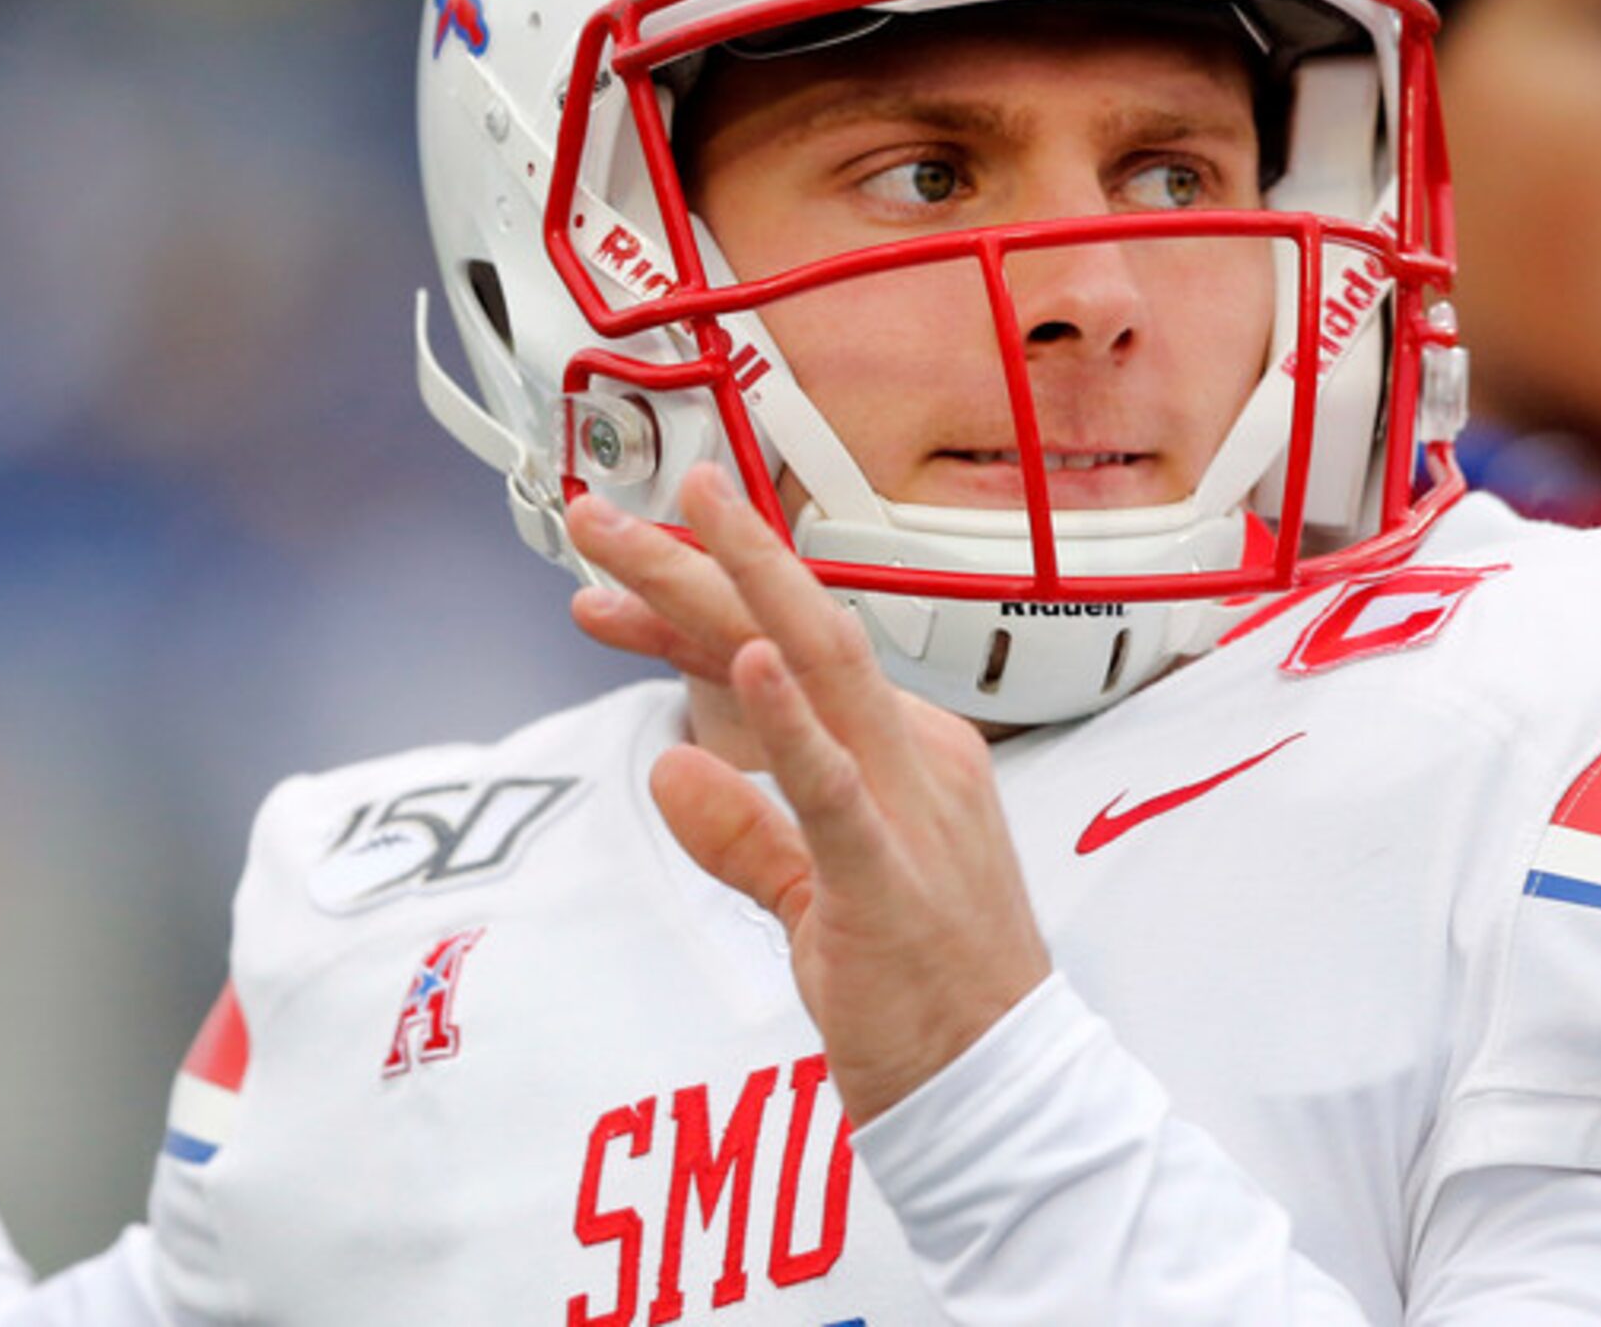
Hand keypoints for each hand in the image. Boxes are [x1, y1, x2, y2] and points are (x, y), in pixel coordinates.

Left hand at [569, 467, 1051, 1124]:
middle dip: (695, 560)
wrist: (998, 1087)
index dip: (688, 607)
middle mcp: (913, 753)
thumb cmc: (920, 989)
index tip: (607, 577)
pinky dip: (790, 720)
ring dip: (730, 593)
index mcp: (902, 748)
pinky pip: (833, 786)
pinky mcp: (888, 876)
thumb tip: (670, 764)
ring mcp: (910, 806)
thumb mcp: (809, 893)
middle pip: (794, 629)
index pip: (784, 651)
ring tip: (665, 528)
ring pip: (819, 667)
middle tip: (601, 512)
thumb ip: (742, 830)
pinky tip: (751, 661)